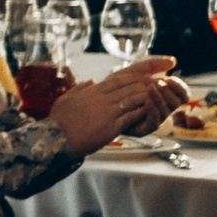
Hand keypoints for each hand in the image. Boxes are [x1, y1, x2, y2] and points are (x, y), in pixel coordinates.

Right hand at [48, 57, 186, 153]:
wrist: (55, 139)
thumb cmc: (59, 121)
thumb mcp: (66, 99)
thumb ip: (79, 88)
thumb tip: (91, 81)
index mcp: (93, 91)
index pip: (120, 78)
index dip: (138, 76)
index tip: (149, 77)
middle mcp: (102, 98)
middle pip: (131, 87)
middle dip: (148, 87)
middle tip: (161, 90)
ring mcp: (107, 112)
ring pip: (135, 100)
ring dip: (148, 101)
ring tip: (158, 103)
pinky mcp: (111, 127)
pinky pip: (133, 117)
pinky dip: (143, 116)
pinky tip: (150, 117)